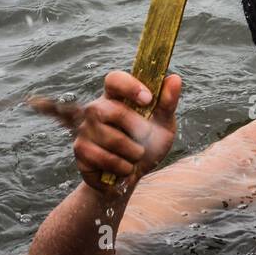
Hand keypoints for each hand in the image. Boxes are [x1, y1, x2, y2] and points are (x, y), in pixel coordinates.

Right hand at [73, 70, 181, 192]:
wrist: (131, 176)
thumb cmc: (148, 144)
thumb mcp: (163, 124)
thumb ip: (167, 103)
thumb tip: (175, 78)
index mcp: (116, 97)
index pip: (114, 79)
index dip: (130, 86)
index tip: (148, 99)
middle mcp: (96, 109)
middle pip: (113, 110)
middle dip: (138, 128)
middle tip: (147, 138)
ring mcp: (85, 129)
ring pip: (112, 139)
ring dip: (134, 152)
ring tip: (136, 155)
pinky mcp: (81, 151)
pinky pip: (104, 159)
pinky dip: (123, 167)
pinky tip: (124, 168)